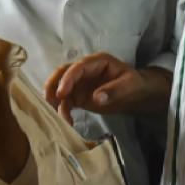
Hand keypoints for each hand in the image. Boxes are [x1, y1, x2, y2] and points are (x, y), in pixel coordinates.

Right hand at [44, 52, 169, 123]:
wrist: (135, 94)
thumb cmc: (134, 84)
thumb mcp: (129, 85)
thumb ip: (114, 90)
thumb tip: (97, 97)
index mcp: (97, 62)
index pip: (78, 67)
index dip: (68, 79)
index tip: (61, 94)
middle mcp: (84, 70)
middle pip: (63, 73)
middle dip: (53, 85)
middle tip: (48, 101)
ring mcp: (80, 83)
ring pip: (60, 88)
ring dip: (55, 101)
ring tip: (57, 115)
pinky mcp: (78, 96)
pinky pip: (66, 102)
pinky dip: (62, 110)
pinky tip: (67, 121)